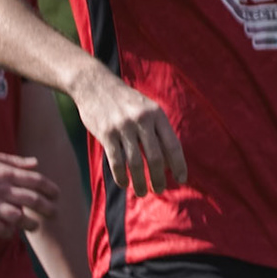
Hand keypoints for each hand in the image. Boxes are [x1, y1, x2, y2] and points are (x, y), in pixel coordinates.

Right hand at [0, 149, 56, 237]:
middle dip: (46, 208)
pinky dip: (6, 232)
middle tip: (54, 213)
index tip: (57, 195)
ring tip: (35, 227)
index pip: (36, 181)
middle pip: (31, 200)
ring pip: (16, 216)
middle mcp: (1, 189)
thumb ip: (15, 161)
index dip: (50, 188)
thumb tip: (36, 163)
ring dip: (28, 223)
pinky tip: (11, 232)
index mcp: (6, 173)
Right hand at [70, 68, 185, 195]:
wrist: (95, 85)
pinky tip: (124, 184)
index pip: (173, 145)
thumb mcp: (147, 108)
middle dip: (159, 178)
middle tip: (160, 190)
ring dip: (140, 182)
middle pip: (155, 158)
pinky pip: (116, 161)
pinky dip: (121, 176)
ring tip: (143, 192)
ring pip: (135, 163)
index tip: (181, 179)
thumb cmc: (125, 101)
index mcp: (157, 115)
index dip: (178, 165)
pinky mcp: (106, 133)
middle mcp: (142, 121)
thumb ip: (158, 130)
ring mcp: (123, 127)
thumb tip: (169, 160)